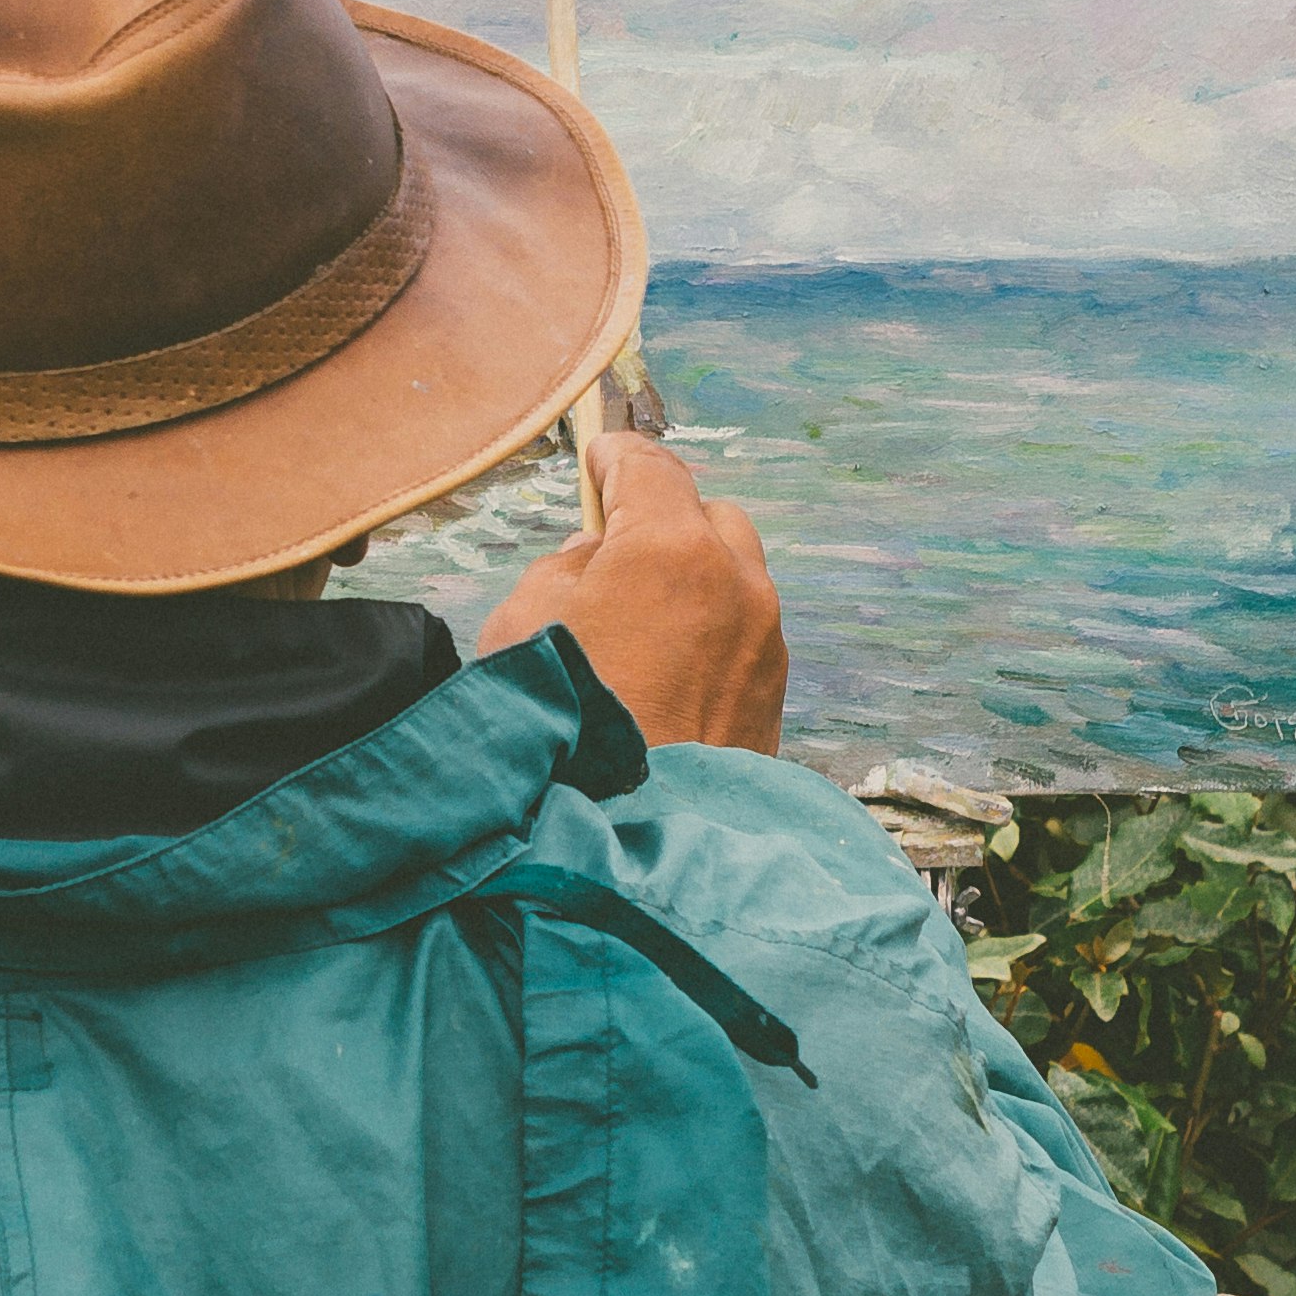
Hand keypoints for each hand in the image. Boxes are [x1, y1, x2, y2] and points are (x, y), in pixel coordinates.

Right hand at [480, 429, 786, 754]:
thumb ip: (564, 569)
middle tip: (615, 549)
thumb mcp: (521, 624)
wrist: (624, 839)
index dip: (616, 457)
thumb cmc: (559, 726)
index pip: (649, 468)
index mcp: (672, 549)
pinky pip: (744, 636)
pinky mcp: (774, 694)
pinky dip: (711, 632)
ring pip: (735, 577)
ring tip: (640, 620)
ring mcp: (764, 641)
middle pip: (708, 516)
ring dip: (694, 580)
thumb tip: (597, 560)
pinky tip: (666, 674)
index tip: (599, 457)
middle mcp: (736, 583)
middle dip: (665, 521)